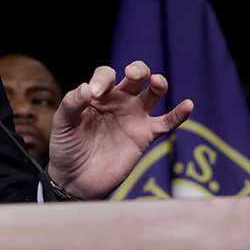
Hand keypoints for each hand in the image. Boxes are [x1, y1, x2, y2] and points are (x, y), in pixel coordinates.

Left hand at [47, 61, 191, 199]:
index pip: (106, 74)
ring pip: (153, 93)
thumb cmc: (66, 148)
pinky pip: (166, 122)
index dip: (102, 79)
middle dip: (137, 69)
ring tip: (157, 82)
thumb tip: (86, 88)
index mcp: (97, 94)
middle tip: (131, 74)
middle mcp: (118, 101)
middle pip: (136, 76)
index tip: (94, 94)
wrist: (76, 180)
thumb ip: (71, 104)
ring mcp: (134, 117)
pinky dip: (179, 114)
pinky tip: (188, 105)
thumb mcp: (62, 124)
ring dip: (158, 83)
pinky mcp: (145, 136)